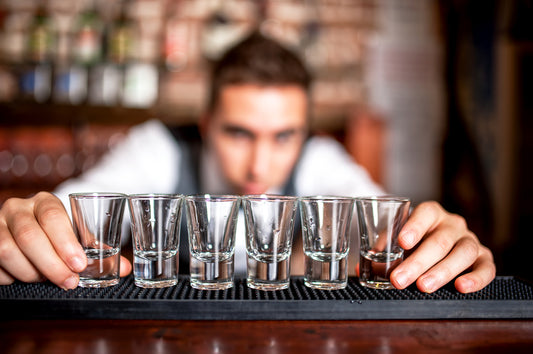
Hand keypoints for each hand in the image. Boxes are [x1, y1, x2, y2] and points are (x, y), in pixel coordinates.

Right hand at [0, 192, 131, 288]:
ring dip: (30, 272)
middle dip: (52, 264)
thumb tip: (124, 268)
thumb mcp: (74, 235)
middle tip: (69, 281)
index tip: (79, 264)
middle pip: (30, 236)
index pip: (54, 217)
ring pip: (7, 251)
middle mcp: (18, 208)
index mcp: (44, 201)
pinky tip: (23, 277)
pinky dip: (10, 277)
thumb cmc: (54, 234)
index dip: (66, 242)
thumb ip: (97, 250)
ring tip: (45, 278)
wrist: (19, 227)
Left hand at [390, 201, 495, 292]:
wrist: (439, 247)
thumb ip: (384, 251)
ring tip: (423, 286)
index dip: (414, 227)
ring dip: (442, 272)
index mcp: (431, 214)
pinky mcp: (484, 258)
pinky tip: (461, 287)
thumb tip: (364, 266)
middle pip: (439, 241)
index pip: (425, 213)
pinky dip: (476, 278)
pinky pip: (486, 268)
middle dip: (417, 262)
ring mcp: (470, 240)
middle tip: (399, 279)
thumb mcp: (398, 241)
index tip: (402, 242)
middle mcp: (453, 224)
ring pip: (462, 253)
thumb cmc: (414, 242)